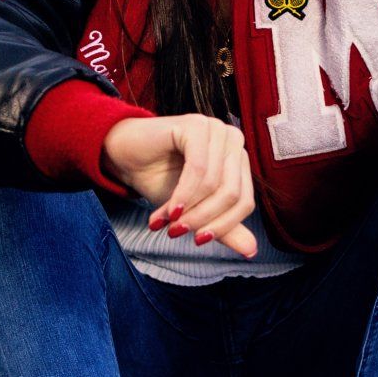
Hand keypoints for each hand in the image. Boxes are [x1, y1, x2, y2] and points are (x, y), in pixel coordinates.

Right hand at [102, 114, 258, 258]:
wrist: (125, 156)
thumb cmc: (161, 178)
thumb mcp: (195, 209)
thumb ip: (224, 227)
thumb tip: (252, 251)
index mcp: (238, 158)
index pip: (245, 201)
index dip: (223, 226)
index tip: (198, 241)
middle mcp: (233, 140)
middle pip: (231, 193)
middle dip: (203, 219)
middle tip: (177, 232)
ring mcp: (215, 129)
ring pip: (214, 184)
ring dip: (189, 209)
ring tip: (168, 222)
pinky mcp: (195, 125)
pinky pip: (197, 169)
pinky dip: (183, 194)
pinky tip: (169, 209)